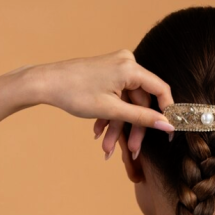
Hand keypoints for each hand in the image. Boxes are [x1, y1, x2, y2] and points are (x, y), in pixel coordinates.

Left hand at [31, 49, 175, 159]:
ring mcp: (116, 68)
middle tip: (132, 151)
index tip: (169, 132)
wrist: (45, 83)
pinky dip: (110, 115)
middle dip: (133, 128)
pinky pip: (116, 98)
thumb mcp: (111, 110)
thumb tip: (168, 125)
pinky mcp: (107, 74)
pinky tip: (98, 131)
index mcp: (130, 68)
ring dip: (118, 126)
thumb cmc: (74, 93)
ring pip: (126, 103)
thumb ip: (142, 118)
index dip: (167, 112)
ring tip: (106, 147)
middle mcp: (126, 63)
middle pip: (140, 102)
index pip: (160, 90)